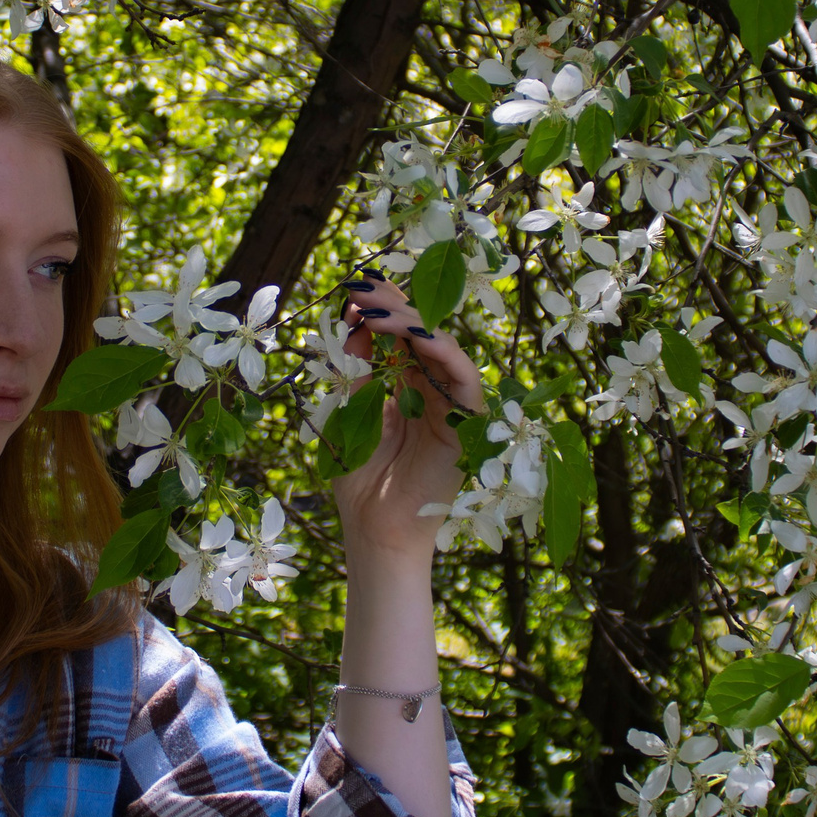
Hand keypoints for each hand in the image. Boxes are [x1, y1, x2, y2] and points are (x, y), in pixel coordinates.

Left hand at [331, 274, 486, 561]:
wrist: (375, 531)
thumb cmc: (360, 480)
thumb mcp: (348, 411)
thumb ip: (357, 369)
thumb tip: (355, 322)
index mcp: (408, 389)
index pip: (401, 338)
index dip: (380, 311)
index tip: (351, 290)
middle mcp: (433, 392)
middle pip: (422, 334)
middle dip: (393, 305)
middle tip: (362, 286)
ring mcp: (452, 406)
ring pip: (442, 346)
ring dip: (410, 320)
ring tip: (375, 307)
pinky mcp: (468, 423)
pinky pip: (464, 375)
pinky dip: (439, 348)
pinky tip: (408, 332)